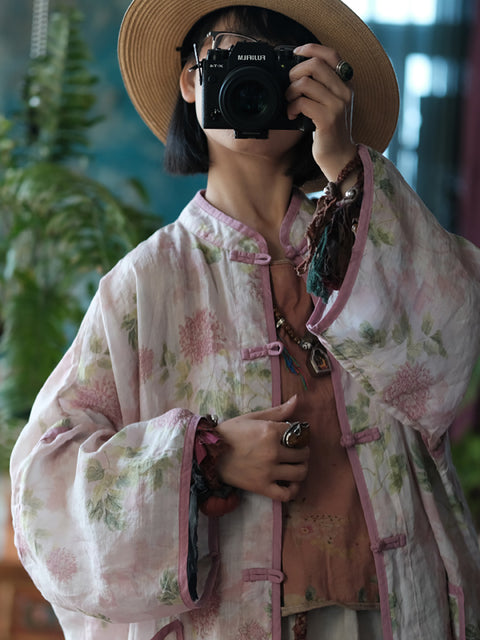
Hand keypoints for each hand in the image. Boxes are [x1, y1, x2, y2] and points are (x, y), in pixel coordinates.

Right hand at [215, 395, 308, 501]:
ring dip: (302, 469)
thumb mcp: (252, 417)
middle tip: (298, 451)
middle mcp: (272, 451)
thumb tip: (297, 399)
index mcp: (270, 431)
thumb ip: (277, 411)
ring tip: (296, 466)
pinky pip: (286, 494)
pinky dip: (293, 490)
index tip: (295, 437)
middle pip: (302, 454)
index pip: (298, 434)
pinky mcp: (261, 487)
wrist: (208, 453)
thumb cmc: (229, 433)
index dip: (299, 435)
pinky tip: (290, 483)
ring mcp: (268, 471)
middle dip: (303, 452)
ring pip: (299, 473)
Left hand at [286, 43, 357, 183]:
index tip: (295, 53)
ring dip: (290, 91)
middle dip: (294, 72)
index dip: (311, 48)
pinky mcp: (328, 119)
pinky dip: (292, 107)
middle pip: (315, 64)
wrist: (340, 157)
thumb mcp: (330, 104)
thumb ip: (322, 86)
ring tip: (289, 102)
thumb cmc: (331, 131)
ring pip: (306, 83)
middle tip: (288, 85)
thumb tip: (297, 71)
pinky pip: (303, 102)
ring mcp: (337, 105)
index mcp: (346, 83)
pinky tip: (292, 115)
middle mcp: (345, 91)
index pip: (331, 54)